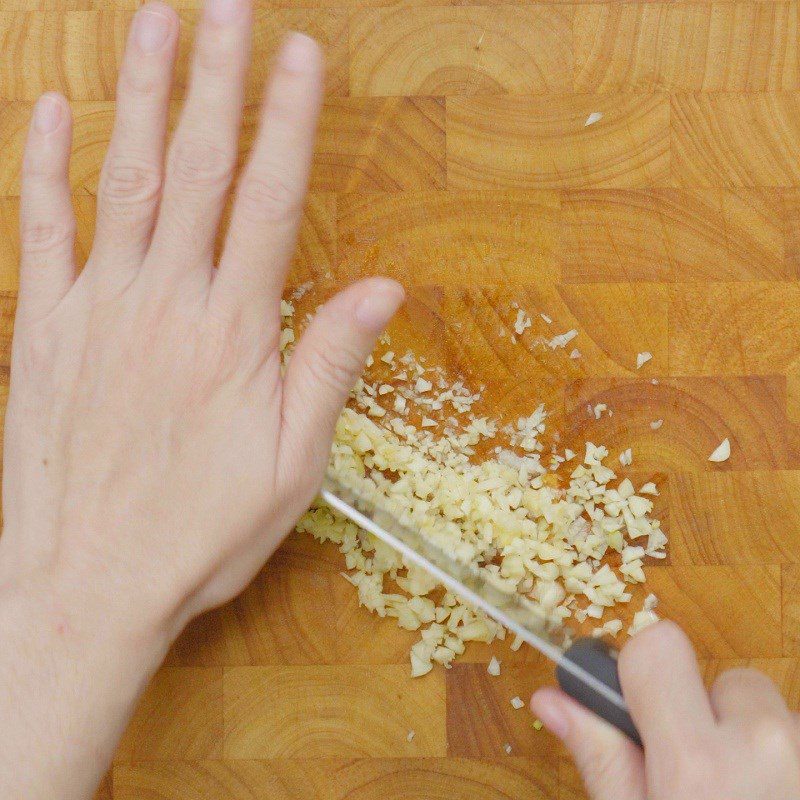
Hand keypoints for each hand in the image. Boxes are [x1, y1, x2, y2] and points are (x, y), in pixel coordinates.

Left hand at [0, 0, 402, 642]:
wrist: (88, 584)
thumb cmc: (199, 532)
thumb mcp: (293, 466)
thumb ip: (330, 365)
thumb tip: (380, 290)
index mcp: (234, 335)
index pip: (268, 202)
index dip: (286, 123)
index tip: (299, 57)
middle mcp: (165, 305)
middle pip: (195, 168)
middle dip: (215, 78)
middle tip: (228, 4)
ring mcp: (99, 310)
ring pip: (122, 179)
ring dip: (140, 93)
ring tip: (155, 21)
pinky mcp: (47, 330)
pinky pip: (43, 229)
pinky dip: (46, 164)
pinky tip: (56, 108)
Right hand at [532, 622, 799, 799]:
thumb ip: (602, 759)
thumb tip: (552, 697)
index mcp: (697, 762)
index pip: (659, 644)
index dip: (644, 670)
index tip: (645, 711)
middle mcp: (767, 745)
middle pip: (727, 680)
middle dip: (710, 716)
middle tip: (704, 781)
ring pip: (773, 716)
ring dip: (757, 745)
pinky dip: (788, 766)